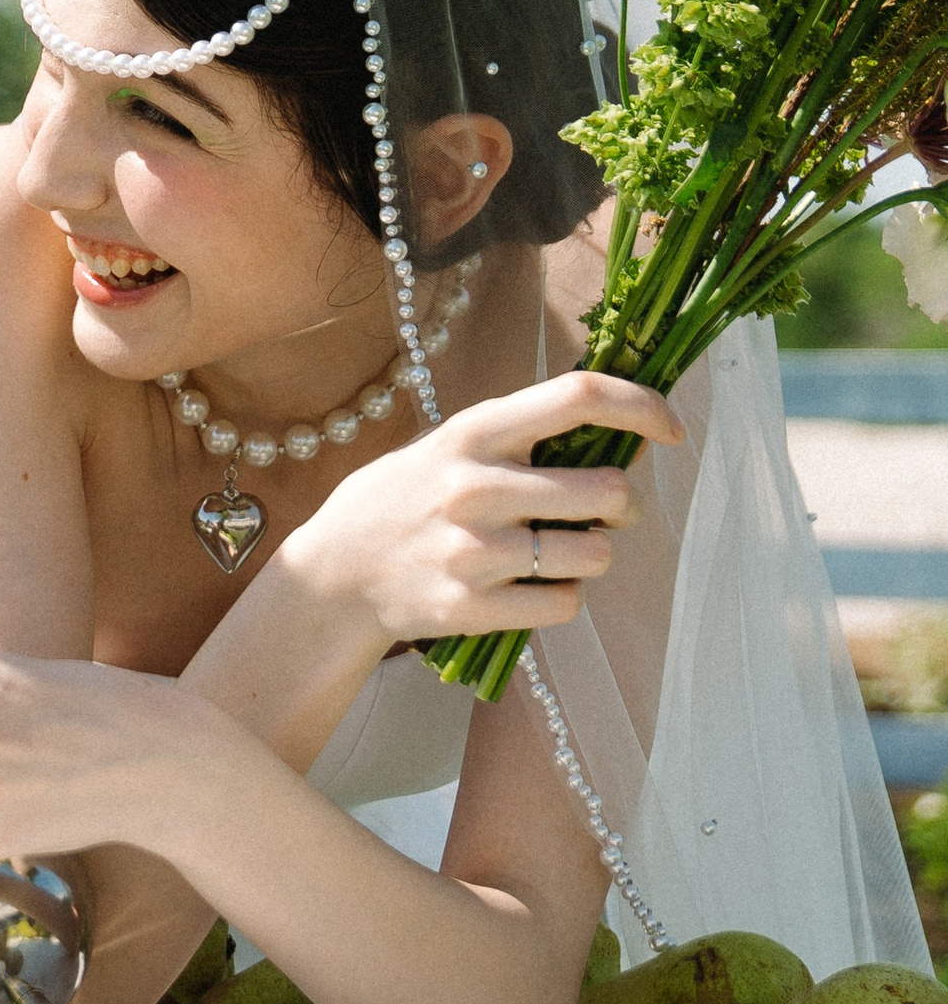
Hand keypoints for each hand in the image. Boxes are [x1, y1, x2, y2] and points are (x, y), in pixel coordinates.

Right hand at [275, 370, 681, 646]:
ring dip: (591, 555)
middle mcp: (476, 488)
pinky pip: (565, 604)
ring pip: (596, 554)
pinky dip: (561, 598)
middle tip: (605, 513)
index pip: (579, 396)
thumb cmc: (405, 501)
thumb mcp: (447, 447)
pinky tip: (529, 588)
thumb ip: (520, 437)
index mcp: (474, 432)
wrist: (333, 576)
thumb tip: (624, 434)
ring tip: (555, 554)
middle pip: (609, 491)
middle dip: (624, 506)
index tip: (670, 429)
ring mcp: (474, 552)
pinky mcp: (472, 607)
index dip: (642, 405)